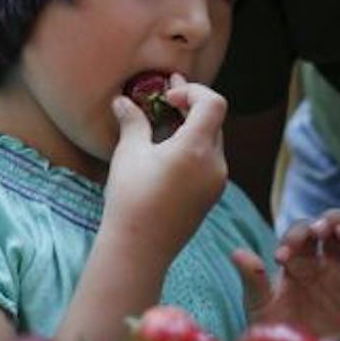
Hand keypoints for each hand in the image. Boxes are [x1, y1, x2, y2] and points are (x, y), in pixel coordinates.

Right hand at [100, 77, 230, 272]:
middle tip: (166, 99)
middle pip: (214, 122)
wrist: (139, 248)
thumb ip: (132, 121)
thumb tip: (123, 101)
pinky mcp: (211, 197)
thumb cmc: (132, 198)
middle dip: (191, 107)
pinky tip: (170, 155)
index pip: (214, 103)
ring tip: (165, 125)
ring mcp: (217, 182)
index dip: (193, 91)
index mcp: (197, 148)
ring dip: (192, 129)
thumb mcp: (129, 153)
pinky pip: (209, 163)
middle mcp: (215, 164)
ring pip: (212, 143)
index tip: (167, 98)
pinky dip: (194, 150)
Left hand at [233, 209, 339, 340]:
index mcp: (303, 261)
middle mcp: (329, 266)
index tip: (280, 257)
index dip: (295, 235)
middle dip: (333, 219)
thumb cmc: (277, 333)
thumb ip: (253, 280)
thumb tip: (237, 252)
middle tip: (318, 229)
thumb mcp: (259, 306)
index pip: (306, 231)